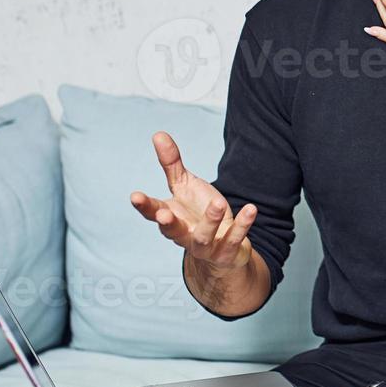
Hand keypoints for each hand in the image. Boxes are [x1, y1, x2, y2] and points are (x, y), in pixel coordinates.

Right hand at [129, 131, 256, 274]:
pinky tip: (251, 209)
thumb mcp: (184, 186)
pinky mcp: (227, 252)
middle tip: (164, 214)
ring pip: (203, 237)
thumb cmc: (199, 212)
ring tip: (218, 203)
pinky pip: (235, 239)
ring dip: (210, 221)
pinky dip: (242, 225)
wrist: (223, 246)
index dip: (144, 206)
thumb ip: (171, 164)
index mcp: (171, 217)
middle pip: (172, 231)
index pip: (152, 212)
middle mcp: (184, 235)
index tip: (135, 196)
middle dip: (167, 224)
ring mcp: (205, 246)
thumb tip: (158, 134)